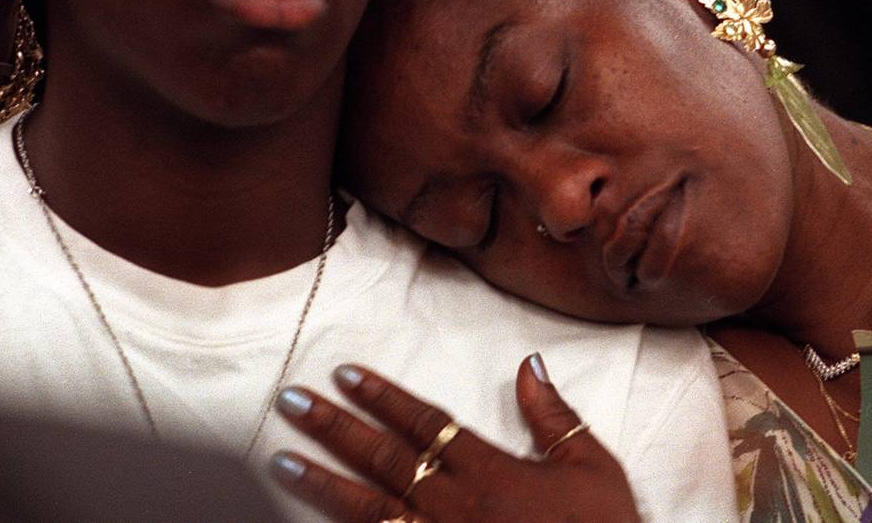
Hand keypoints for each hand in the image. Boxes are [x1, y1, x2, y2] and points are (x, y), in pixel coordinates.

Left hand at [270, 354, 640, 522]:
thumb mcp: (592, 467)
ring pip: (369, 512)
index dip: (382, 396)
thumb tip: (529, 364)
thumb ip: (554, 417)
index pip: (424, 422)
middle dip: (333, 428)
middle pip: (383, 459)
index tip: (344, 374)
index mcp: (490, 472)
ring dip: (321, 485)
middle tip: (289, 401)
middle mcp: (455, 507)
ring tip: (279, 461)